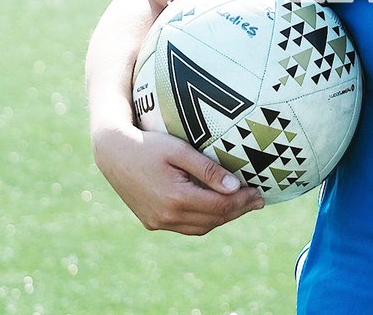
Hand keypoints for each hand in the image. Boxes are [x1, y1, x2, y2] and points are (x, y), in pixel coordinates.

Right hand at [93, 125, 263, 234]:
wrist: (112, 152)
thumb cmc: (148, 144)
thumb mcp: (180, 151)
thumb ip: (207, 169)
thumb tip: (235, 187)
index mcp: (176, 198)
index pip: (220, 206)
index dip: (243, 201)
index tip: (260, 193)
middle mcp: (166, 216)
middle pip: (213, 220)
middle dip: (238, 211)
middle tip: (258, 200)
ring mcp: (157, 222)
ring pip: (200, 228)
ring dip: (222, 218)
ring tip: (241, 205)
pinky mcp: (151, 221)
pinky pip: (185, 227)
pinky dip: (204, 221)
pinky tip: (216, 208)